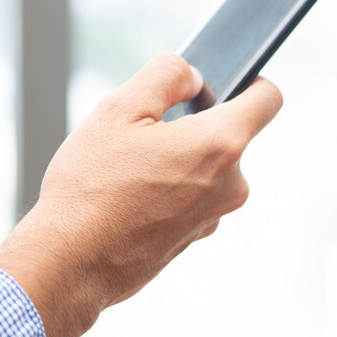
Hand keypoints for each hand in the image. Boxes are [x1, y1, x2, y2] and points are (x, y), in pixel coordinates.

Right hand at [0, 53, 282, 336]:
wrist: (70, 261)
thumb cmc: (90, 187)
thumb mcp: (117, 109)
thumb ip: (165, 76)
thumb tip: (193, 76)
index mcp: (219, 144)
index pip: (267, 98)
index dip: (245, 80)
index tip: (211, 85)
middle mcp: (230, 185)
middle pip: (226, 134)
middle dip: (189, 126)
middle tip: (137, 134)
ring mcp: (213, 217)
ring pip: (203, 169)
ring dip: (173, 161)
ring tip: (123, 171)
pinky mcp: (192, 240)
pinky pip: (188, 199)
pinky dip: (164, 192)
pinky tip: (124, 198)